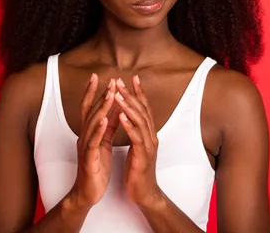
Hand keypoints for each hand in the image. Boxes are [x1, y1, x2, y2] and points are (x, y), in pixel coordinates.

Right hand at [69, 75, 118, 207]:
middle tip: (110, 81)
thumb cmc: (96, 168)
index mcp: (89, 133)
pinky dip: (99, 130)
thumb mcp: (104, 143)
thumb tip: (115, 109)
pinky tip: (105, 121)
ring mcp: (85, 147)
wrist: (88, 192)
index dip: (93, 92)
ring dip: (101, 108)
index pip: (89, 108)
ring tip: (110, 95)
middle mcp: (84, 137)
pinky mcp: (89, 159)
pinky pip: (93, 142)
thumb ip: (109, 127)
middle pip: (91, 112)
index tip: (99, 76)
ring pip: (92, 124)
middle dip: (101, 95)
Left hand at [114, 76, 162, 207]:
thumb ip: (136, 131)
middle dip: (131, 94)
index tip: (132, 78)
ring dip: (128, 106)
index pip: (145, 108)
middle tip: (120, 81)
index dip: (139, 92)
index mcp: (149, 133)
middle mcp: (151, 136)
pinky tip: (120, 116)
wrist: (144, 192)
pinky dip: (128, 125)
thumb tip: (132, 117)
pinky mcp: (143, 155)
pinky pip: (136, 137)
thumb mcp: (137, 146)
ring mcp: (149, 145)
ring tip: (117, 94)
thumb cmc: (138, 169)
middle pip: (143, 110)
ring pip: (140, 120)